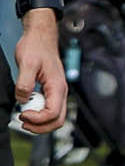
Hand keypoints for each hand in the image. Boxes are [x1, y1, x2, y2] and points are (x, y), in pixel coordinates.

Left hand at [14, 18, 64, 133]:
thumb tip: (22, 99)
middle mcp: (61, 91)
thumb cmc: (36, 47)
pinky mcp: (51, 91)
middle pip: (58, 120)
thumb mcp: (26, 63)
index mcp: (58, 86)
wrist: (41, 38)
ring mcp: (57, 92)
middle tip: (23, 123)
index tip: (22, 115)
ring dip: (40, 123)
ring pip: (55, 117)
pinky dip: (39, 115)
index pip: (53, 113)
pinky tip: (27, 110)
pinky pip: (50, 110)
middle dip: (40, 127)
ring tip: (23, 118)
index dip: (37, 119)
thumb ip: (24, 83)